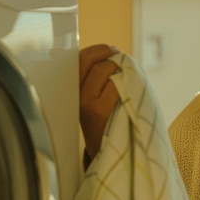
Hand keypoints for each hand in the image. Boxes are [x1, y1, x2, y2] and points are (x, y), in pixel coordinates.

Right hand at [79, 44, 120, 158]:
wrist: (108, 149)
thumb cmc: (104, 119)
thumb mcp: (90, 97)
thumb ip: (89, 75)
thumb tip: (81, 50)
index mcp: (71, 88)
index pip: (78, 59)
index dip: (96, 50)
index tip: (110, 50)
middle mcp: (74, 93)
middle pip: (88, 60)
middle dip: (106, 52)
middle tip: (118, 54)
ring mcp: (85, 101)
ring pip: (103, 69)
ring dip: (118, 67)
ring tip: (125, 74)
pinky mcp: (98, 110)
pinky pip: (114, 84)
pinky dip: (124, 81)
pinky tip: (128, 89)